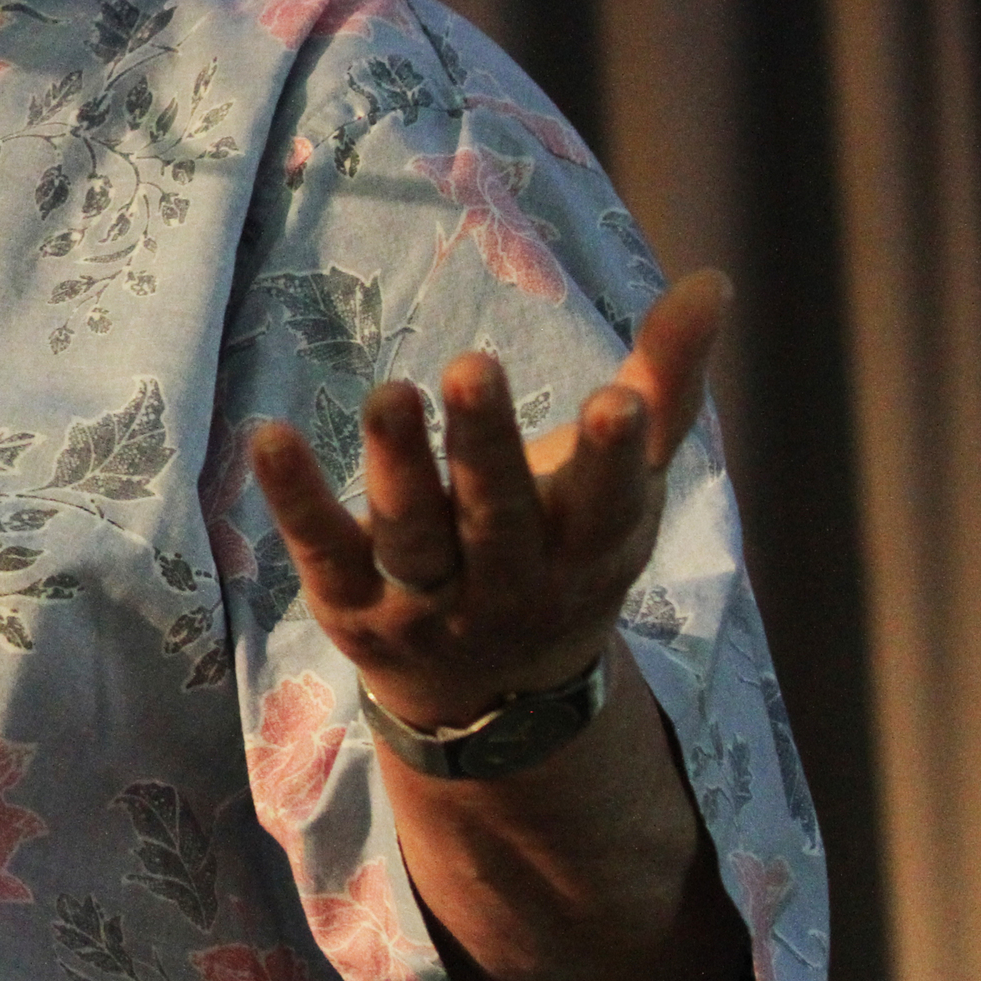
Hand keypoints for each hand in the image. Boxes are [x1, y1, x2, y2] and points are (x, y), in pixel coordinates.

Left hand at [248, 271, 729, 731]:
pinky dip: (296, 497)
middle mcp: (512, 584)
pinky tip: (268, 436)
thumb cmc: (565, 550)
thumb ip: (665, 384)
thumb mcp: (623, 484)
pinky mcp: (353, 604)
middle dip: (487, 447)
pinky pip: (321, 548)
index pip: (606, 505)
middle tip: (476, 366)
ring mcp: (429, 601)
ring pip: (413, 535)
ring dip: (398, 464)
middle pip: (497, 517)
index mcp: (589, 547)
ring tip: (390, 391)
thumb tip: (712, 280)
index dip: (611, 456)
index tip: (616, 402)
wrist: (496, 699)